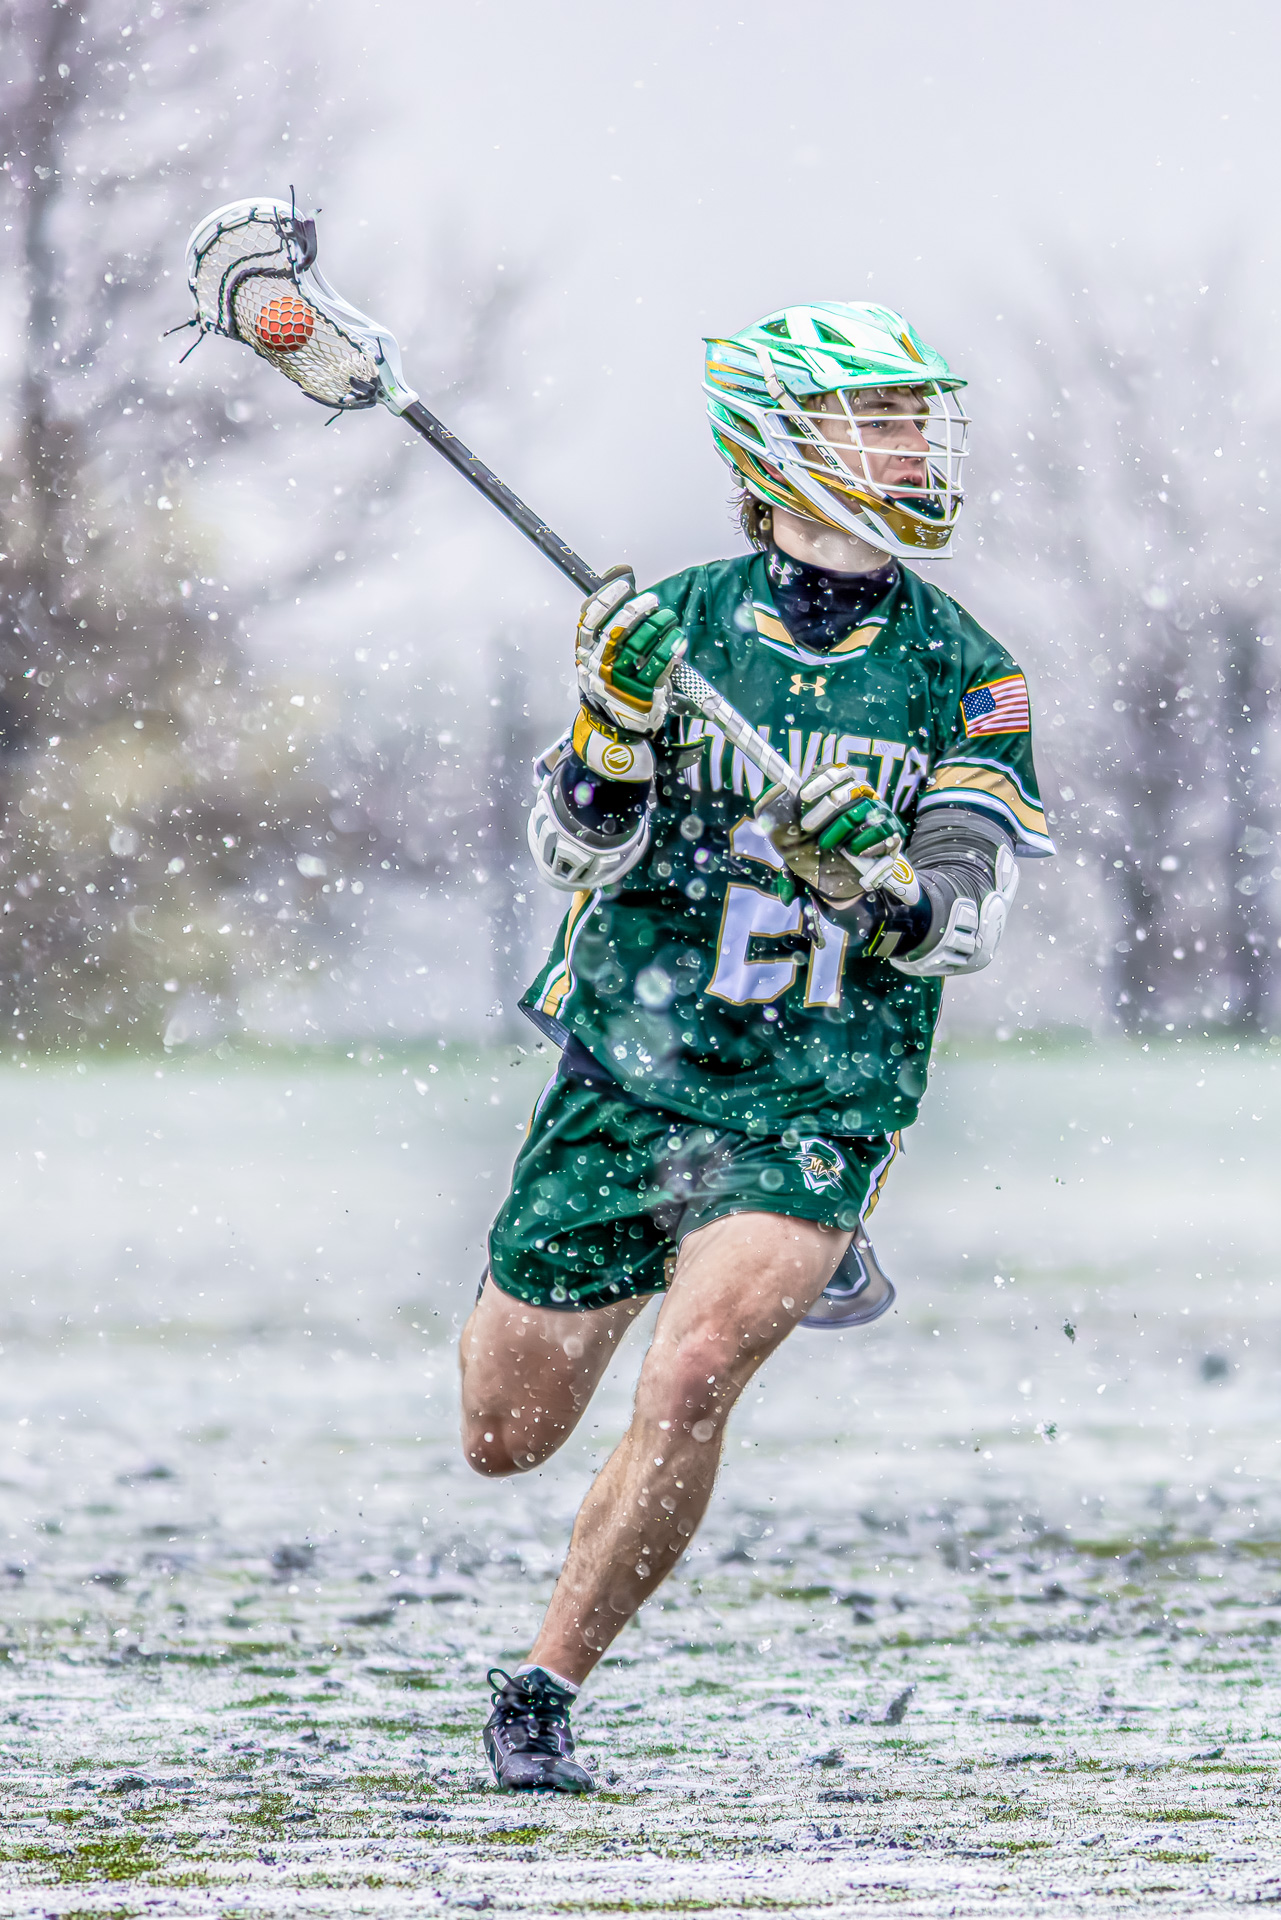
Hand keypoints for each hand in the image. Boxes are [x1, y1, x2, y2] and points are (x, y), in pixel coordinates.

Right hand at [576, 569, 685, 737]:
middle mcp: (599, 666)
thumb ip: (608, 612)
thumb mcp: (598, 649)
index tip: (625, 583)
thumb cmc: (608, 678)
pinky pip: (660, 665)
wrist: (611, 727)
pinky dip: (671, 648)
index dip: (608, 596)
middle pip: (618, 629)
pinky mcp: (642, 695)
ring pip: (641, 645)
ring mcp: (620, 683)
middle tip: (653, 601)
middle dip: (638, 609)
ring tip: (669, 617)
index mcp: (585, 653)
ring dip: (659, 625)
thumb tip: (622, 571)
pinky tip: (678, 639)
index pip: (590, 619)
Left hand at [756, 764, 910, 906]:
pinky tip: (853, 852)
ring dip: (841, 828)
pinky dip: (866, 842)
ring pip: (865, 810)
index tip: (803, 796)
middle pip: (851, 789)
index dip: (821, 781)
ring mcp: (880, 815)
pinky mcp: (893, 835)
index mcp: (841, 791)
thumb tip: (777, 786)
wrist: (838, 882)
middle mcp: (864, 798)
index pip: (839, 773)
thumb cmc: (811, 852)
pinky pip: (883, 832)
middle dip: (826, 808)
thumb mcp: (785, 835)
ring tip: (826, 845)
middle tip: (807, 827)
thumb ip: (773, 811)